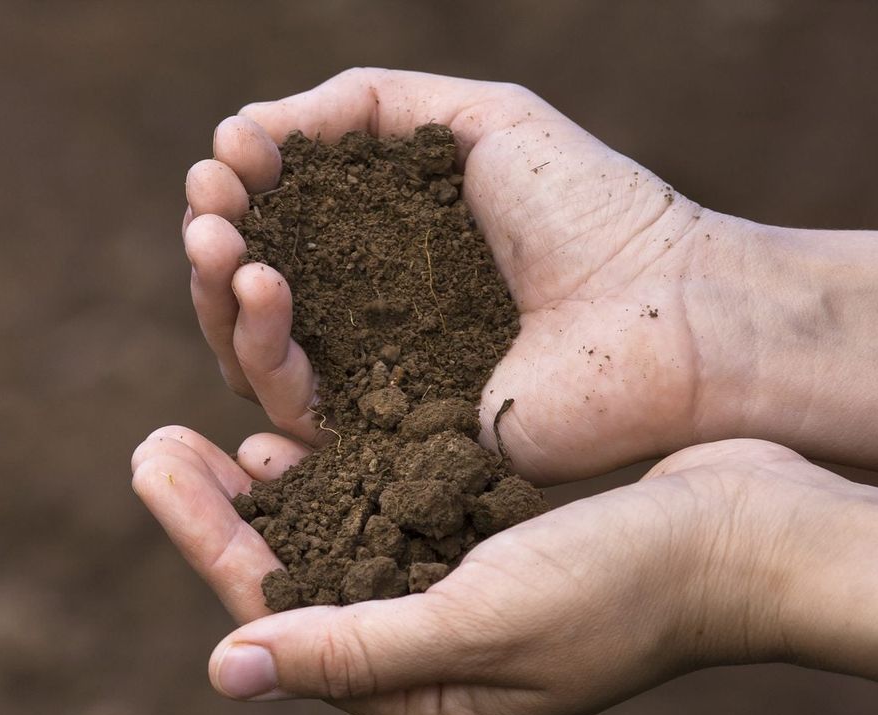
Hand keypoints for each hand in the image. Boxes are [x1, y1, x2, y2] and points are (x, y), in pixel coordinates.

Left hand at [132, 426, 855, 714]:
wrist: (751, 533)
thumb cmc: (630, 586)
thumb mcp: (482, 620)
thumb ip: (354, 646)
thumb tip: (228, 670)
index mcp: (429, 705)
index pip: (287, 625)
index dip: (212, 542)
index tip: (154, 460)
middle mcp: (439, 666)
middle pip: (304, 586)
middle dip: (228, 517)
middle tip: (156, 440)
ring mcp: (467, 610)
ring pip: (345, 548)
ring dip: (284, 494)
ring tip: (212, 434)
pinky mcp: (493, 555)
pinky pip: (397, 517)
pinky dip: (350, 477)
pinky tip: (305, 435)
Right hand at [183, 68, 736, 483]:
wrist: (668, 306)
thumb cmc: (592, 208)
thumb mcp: (475, 119)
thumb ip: (362, 107)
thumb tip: (247, 129)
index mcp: (390, 247)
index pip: (284, 227)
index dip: (243, 191)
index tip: (230, 154)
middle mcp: (376, 318)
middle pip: (253, 297)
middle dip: (215, 244)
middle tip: (208, 206)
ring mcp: (382, 384)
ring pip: (258, 358)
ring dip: (221, 298)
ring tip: (224, 244)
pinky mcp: (394, 445)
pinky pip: (300, 415)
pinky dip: (260, 354)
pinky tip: (258, 290)